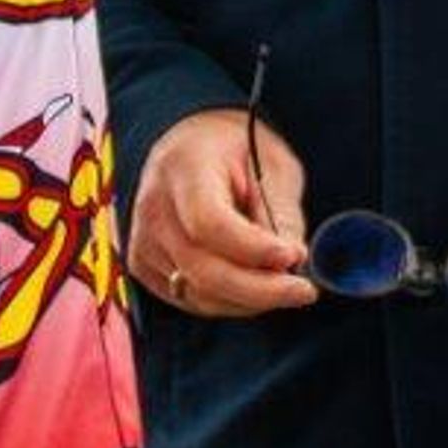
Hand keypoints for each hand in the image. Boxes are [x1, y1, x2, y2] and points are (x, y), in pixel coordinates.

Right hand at [127, 106, 316, 317]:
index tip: (293, 255)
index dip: (252, 248)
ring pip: (199, 294)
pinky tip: (256, 283)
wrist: (190, 147)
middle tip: (304, 290)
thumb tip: (291, 261)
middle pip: (203, 269)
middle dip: (259, 289)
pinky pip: (191, 299)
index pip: (209, 222)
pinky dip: (230, 300)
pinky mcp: (145, 267)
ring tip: (287, 285)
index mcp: (183, 167)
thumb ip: (279, 209)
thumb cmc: (237, 151)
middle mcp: (154, 208)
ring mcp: (143, 242)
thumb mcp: (270, 162)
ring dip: (249, 299)